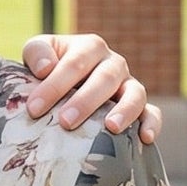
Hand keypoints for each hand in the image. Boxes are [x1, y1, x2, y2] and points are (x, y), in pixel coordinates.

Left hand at [21, 34, 160, 145]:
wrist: (61, 84)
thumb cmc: (47, 69)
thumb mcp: (37, 53)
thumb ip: (37, 52)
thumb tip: (45, 68)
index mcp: (89, 47)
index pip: (74, 64)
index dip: (54, 85)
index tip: (34, 108)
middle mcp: (113, 63)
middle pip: (105, 78)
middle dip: (85, 101)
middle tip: (66, 122)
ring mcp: (128, 84)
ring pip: (135, 93)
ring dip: (124, 110)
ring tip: (111, 128)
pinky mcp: (140, 105)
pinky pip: (152, 112)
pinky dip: (152, 123)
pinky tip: (146, 138)